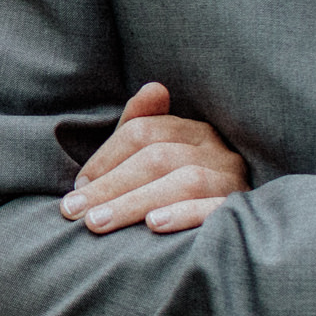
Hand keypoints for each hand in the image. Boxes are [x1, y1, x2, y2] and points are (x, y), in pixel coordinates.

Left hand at [59, 81, 248, 233]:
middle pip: (157, 158)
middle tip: (74, 212)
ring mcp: (231, 179)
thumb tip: (153, 88)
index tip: (77, 186)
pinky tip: (153, 225)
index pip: (142, 132)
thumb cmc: (178, 190)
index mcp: (193, 131)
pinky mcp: (240, 209)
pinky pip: (214, 209)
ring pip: (183, 182)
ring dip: (134, 202)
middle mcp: (216, 149)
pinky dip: (183, 214)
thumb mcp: (159, 154)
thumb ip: (143, 126)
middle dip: (110, 185)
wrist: (242, 228)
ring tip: (98, 222)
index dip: (105, 158)